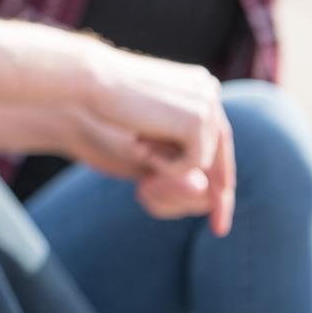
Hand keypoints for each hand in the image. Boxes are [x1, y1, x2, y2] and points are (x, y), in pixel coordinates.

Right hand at [83, 46, 235, 235]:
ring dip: (169, 169)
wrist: (88, 84)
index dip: (220, 174)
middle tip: (219, 228)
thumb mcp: (147, 134)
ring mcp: (207, 103)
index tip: (219, 208)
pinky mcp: (199, 120)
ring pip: (206, 162)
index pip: (217, 138)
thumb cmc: (106, 107)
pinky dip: (167, 167)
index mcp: (197, 87)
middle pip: (223, 154)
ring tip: (136, 148)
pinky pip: (194, 164)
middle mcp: (208, 90)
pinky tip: (140, 146)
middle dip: (221, 195)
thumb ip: (173, 153)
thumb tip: (204, 188)